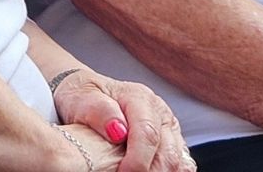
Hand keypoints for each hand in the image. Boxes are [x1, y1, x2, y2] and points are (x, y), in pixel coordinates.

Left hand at [53, 70, 195, 171]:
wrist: (85, 98)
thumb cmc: (81, 97)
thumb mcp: (80, 97)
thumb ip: (98, 110)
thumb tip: (117, 130)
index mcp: (139, 97)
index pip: (148, 133)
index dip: (137, 159)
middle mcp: (159, 112)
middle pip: (167, 152)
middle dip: (148, 171)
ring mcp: (168, 128)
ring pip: (177, 161)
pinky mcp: (172, 144)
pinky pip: (182, 164)